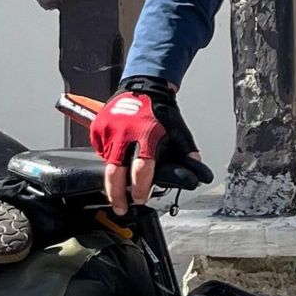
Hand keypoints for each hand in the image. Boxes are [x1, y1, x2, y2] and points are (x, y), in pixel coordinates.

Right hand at [89, 77, 200, 215]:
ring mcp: (108, 130)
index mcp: (147, 136)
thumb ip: (187, 153)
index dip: (140, 188)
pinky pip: (100, 151)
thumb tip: (197, 173)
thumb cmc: (162, 110)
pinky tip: (117, 160)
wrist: (144, 86)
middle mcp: (125, 134)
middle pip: (114, 174)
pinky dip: (108, 159)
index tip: (141, 198)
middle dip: (116, 195)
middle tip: (121, 208)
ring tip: (118, 192)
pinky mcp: (97, 128)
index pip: (142, 170)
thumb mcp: (180, 131)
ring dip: (112, 180)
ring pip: (106, 164)